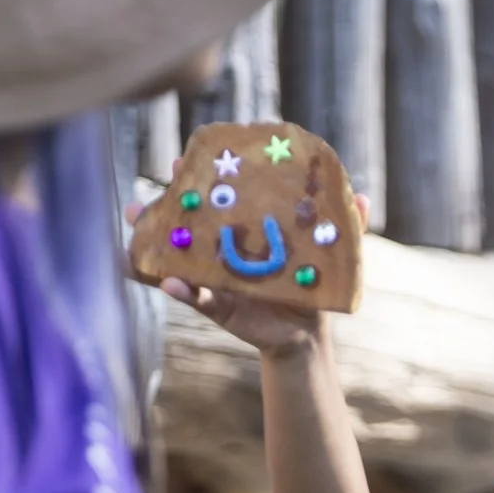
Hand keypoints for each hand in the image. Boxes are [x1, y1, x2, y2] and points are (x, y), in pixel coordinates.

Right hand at [128, 191, 368, 356]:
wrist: (305, 333)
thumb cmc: (311, 286)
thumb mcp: (330, 254)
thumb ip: (346, 226)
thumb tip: (363, 198)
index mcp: (245, 229)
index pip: (218, 196)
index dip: (199, 177)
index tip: (182, 159)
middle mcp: (224, 248)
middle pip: (187, 222)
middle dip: (162, 206)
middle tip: (142, 196)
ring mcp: (216, 276)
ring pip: (177, 256)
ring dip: (152, 243)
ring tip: (130, 229)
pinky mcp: (218, 305)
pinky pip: (194, 297)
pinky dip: (181, 291)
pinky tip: (166, 282)